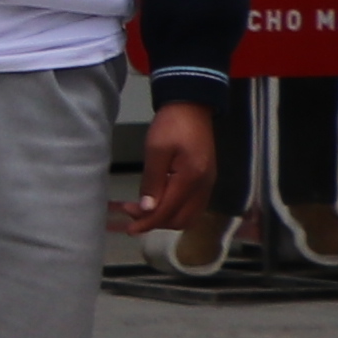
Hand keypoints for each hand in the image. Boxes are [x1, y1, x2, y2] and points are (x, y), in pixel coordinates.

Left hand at [119, 103, 218, 237]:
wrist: (192, 107)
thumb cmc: (171, 125)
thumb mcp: (156, 150)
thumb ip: (152, 181)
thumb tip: (147, 209)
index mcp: (191, 179)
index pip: (169, 212)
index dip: (148, 223)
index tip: (129, 229)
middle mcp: (204, 186)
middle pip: (180, 219)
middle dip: (155, 221)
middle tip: (131, 212)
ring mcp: (208, 184)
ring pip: (188, 215)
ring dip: (165, 217)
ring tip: (142, 209)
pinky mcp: (206, 180)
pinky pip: (192, 206)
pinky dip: (175, 210)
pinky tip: (159, 202)